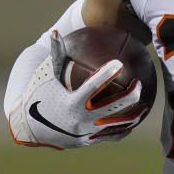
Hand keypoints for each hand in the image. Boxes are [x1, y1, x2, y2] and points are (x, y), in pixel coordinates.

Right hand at [8, 31, 144, 148]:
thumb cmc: (38, 96)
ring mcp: (86, 132)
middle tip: (138, 82)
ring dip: (133, 114)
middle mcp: (79, 120)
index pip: (92, 87)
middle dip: (130, 95)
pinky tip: (134, 119)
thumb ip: (54, 56)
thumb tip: (57, 32)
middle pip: (112, 108)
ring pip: (116, 125)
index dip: (105, 75)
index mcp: (70, 103)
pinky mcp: (89, 141)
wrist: (29, 129)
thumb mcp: (43, 77)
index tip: (118, 63)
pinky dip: (124, 128)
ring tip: (145, 103)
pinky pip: (111, 136)